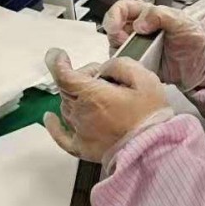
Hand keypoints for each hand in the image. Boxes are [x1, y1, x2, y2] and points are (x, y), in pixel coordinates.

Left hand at [43, 48, 170, 163]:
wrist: (154, 150)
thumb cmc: (150, 118)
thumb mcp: (144, 79)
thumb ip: (119, 65)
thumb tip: (104, 68)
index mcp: (93, 95)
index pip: (64, 75)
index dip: (58, 62)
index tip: (59, 55)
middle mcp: (81, 113)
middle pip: (67, 88)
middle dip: (82, 78)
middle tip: (106, 80)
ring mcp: (80, 131)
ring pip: (66, 107)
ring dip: (76, 98)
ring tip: (100, 99)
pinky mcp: (83, 148)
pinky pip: (61, 136)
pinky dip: (54, 126)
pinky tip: (50, 118)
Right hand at [102, 1, 204, 90]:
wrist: (202, 62)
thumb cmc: (194, 37)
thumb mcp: (180, 21)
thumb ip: (160, 15)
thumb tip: (140, 23)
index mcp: (146, 15)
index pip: (121, 9)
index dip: (114, 16)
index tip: (115, 27)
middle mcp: (138, 30)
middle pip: (114, 30)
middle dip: (115, 37)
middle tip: (124, 43)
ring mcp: (137, 48)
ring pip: (117, 48)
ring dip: (120, 52)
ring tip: (133, 56)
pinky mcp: (140, 65)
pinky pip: (125, 66)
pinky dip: (126, 66)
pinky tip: (136, 66)